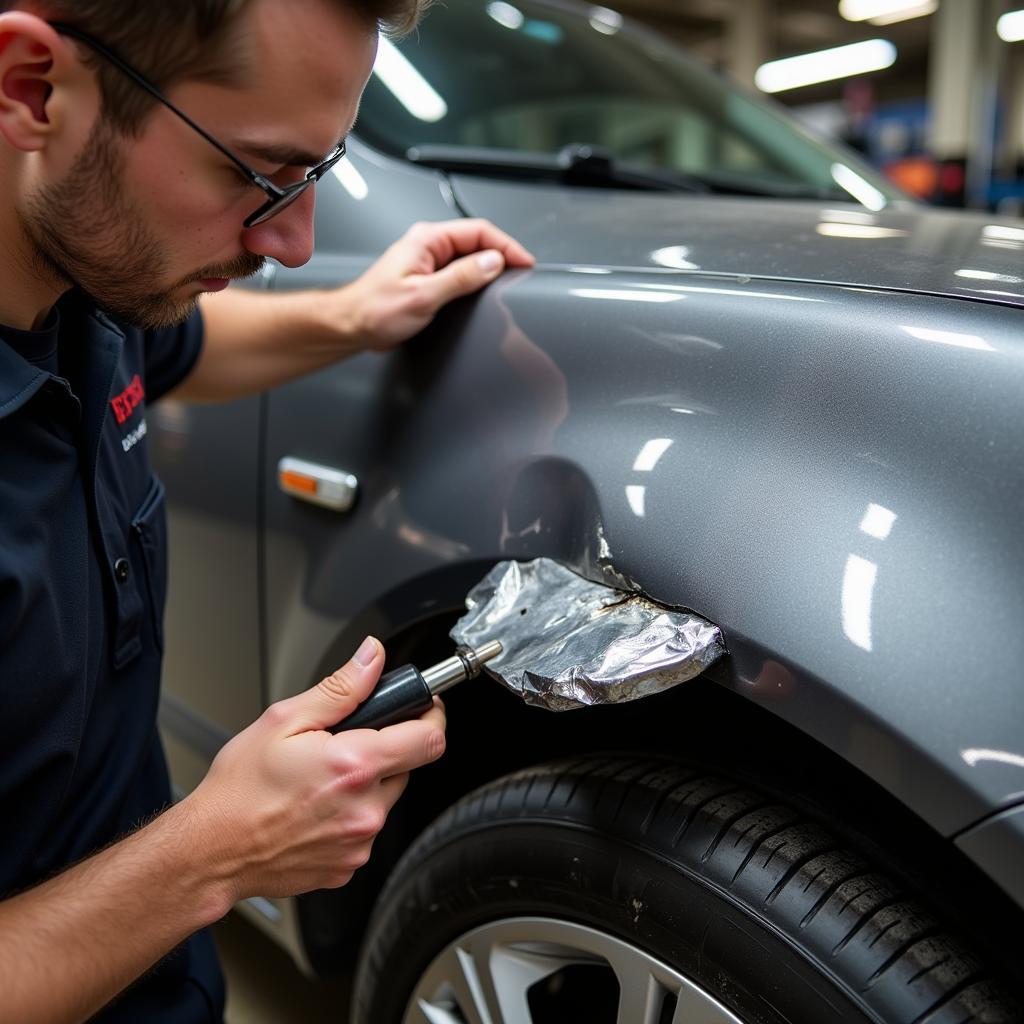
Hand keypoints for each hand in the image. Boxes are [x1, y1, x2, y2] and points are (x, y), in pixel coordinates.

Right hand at [184, 636, 445, 899]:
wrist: (211, 851)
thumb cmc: (238, 791)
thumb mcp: (284, 720)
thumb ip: (341, 688)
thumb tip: (372, 658)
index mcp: (354, 767)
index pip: (430, 739)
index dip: (431, 716)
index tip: (422, 708)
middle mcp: (365, 810)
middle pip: (407, 766)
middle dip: (384, 750)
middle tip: (343, 746)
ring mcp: (359, 843)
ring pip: (386, 799)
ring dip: (367, 785)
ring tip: (321, 780)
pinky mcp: (349, 866)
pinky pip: (365, 829)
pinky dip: (350, 815)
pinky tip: (315, 809)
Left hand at [341, 218, 534, 350]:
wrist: (352, 326)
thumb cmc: (375, 311)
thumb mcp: (423, 295)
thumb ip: (460, 277)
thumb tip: (492, 263)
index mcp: (427, 239)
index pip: (480, 231)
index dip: (507, 245)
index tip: (524, 262)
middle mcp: (428, 245)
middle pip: (478, 242)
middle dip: (502, 256)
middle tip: (521, 274)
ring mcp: (428, 260)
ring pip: (470, 258)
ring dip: (489, 269)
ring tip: (506, 283)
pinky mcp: (428, 277)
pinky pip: (460, 272)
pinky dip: (476, 280)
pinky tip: (482, 293)